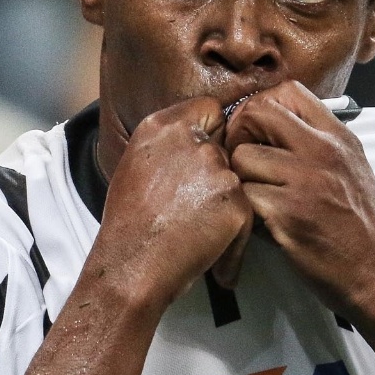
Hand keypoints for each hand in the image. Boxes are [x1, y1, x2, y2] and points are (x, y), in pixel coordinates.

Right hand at [93, 98, 253, 309]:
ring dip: (225, 201)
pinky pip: (247, 212)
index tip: (201, 156)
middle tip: (193, 203)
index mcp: (162, 127)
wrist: (131, 265)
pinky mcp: (237, 201)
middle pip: (226, 145)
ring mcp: (217, 169)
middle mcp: (191, 140)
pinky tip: (209, 247)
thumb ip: (167, 146)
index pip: (209, 108)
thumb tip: (194, 142)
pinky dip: (233, 234)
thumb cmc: (127, 224)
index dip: (211, 133)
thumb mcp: (135, 165)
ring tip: (198, 228)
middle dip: (216, 171)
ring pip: (238, 178)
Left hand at [224, 82, 374, 325]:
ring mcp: (306, 181)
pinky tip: (263, 223)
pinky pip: (245, 195)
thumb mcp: (351, 169)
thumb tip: (272, 124)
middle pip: (258, 113)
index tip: (257, 132)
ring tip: (257, 198)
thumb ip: (318, 143)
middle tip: (244, 162)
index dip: (261, 106)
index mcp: (339, 137)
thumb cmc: (361, 229)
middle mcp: (324, 151)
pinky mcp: (289, 213)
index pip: (288, 90)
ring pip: (243, 157)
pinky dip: (246, 210)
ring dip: (241, 178)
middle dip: (240, 135)